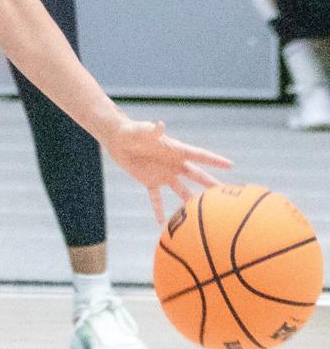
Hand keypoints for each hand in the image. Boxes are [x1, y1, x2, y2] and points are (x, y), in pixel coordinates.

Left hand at [105, 118, 231, 225]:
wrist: (118, 140)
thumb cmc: (132, 131)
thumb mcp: (141, 130)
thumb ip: (151, 130)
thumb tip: (159, 124)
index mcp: (175, 150)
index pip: (199, 155)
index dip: (214, 160)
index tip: (229, 165)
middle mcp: (173, 163)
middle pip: (196, 175)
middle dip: (210, 184)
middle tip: (224, 193)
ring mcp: (163, 174)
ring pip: (181, 190)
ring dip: (189, 201)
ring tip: (202, 214)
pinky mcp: (150, 181)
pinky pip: (156, 198)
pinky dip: (158, 210)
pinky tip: (161, 223)